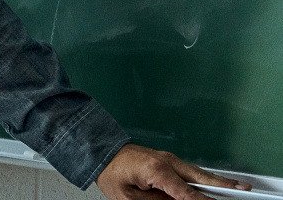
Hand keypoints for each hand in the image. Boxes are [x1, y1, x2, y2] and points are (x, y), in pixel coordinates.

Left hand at [96, 143, 251, 199]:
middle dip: (222, 186)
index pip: (185, 193)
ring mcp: (169, 158)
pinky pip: (191, 171)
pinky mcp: (169, 160)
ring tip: (240, 187)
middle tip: (244, 191)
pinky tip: (218, 184)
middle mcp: (166, 161)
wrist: (100, 150)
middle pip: (199, 177)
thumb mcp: (127, 197)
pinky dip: (206, 178)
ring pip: (199, 173)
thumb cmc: (111, 172)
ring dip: (219, 182)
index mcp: (155, 169)